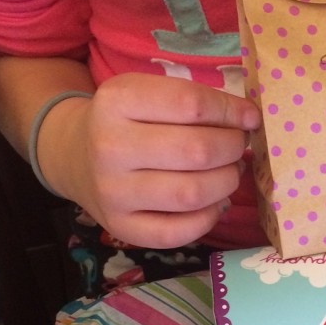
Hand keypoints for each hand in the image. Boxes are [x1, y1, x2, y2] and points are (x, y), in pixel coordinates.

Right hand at [39, 73, 259, 247]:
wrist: (76, 155)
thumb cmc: (128, 120)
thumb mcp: (150, 92)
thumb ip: (197, 100)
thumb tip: (249, 120)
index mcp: (117, 101)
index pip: (192, 105)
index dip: (232, 112)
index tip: (250, 117)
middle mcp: (110, 147)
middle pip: (197, 151)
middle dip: (233, 148)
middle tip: (238, 146)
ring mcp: (113, 192)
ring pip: (193, 193)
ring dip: (227, 182)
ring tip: (229, 171)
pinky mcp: (121, 228)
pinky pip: (178, 232)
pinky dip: (209, 218)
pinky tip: (214, 201)